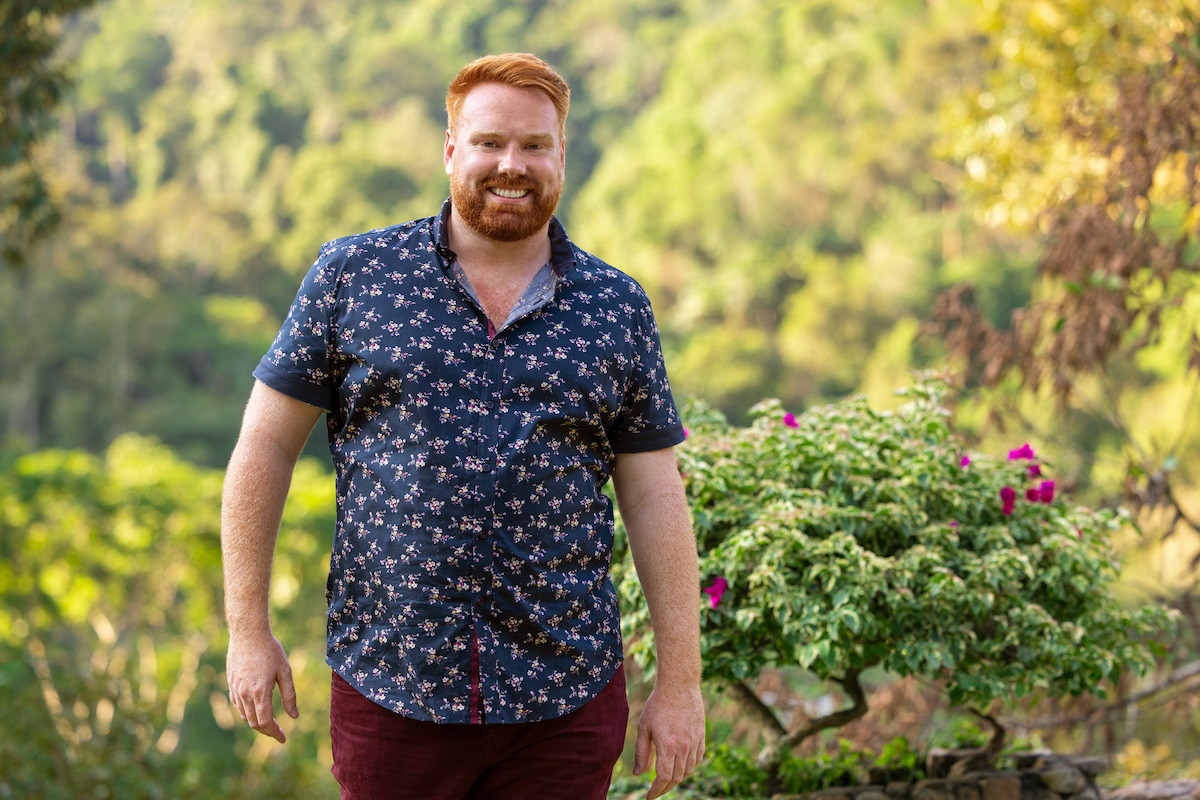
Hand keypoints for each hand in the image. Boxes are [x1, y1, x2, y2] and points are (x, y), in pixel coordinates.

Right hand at [226, 631, 297, 742]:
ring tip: (270, 724)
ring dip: (257, 723)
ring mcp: (235, 690)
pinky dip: (247, 714)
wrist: (247, 633)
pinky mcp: (231, 684)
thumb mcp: (285, 671)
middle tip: (278, 733)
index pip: (265, 722)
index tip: (283, 738)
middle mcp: (245, 694)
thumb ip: (289, 695)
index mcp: (260, 692)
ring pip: (245, 716)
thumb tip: (294, 716)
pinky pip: (238, 706)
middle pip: (254, 723)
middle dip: (267, 731)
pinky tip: (256, 711)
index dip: (275, 733)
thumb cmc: (270, 650)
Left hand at [633, 683, 705, 798]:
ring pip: (688, 771)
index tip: (649, 796)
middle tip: (655, 791)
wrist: (679, 685)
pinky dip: (689, 768)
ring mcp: (695, 742)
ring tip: (666, 781)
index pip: (663, 778)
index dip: (656, 791)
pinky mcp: (702, 737)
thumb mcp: (644, 727)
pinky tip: (681, 768)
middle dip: (665, 789)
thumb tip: (638, 774)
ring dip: (677, 779)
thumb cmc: (658, 704)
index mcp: (667, 745)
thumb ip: (642, 753)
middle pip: (676, 778)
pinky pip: (697, 760)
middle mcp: (684, 747)